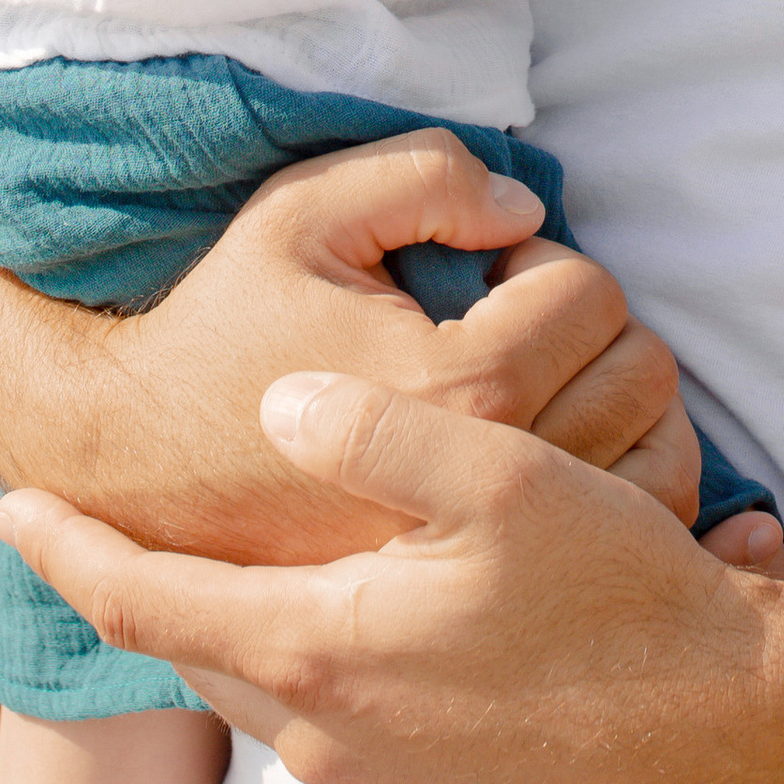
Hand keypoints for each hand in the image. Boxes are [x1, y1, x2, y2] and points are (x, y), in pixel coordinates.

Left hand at [0, 373, 783, 783]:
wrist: (730, 728)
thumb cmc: (620, 591)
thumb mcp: (495, 473)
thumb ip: (368, 431)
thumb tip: (270, 407)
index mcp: (322, 653)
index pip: (148, 606)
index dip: (73, 554)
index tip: (8, 509)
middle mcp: (331, 739)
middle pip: (200, 650)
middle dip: (148, 584)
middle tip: (100, 521)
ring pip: (271, 686)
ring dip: (240, 620)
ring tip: (225, 552)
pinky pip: (334, 721)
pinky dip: (312, 658)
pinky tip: (348, 608)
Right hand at [67, 139, 701, 564]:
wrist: (132, 472)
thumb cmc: (218, 330)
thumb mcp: (300, 213)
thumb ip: (424, 175)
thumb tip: (525, 207)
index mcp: (458, 391)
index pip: (589, 298)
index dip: (541, 263)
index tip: (485, 275)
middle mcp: (491, 492)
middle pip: (638, 375)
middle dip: (587, 331)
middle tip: (511, 324)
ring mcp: (496, 566)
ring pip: (650, 457)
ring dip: (613, 401)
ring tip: (530, 385)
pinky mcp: (484, 607)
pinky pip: (620, 536)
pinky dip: (620, 480)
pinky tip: (549, 455)